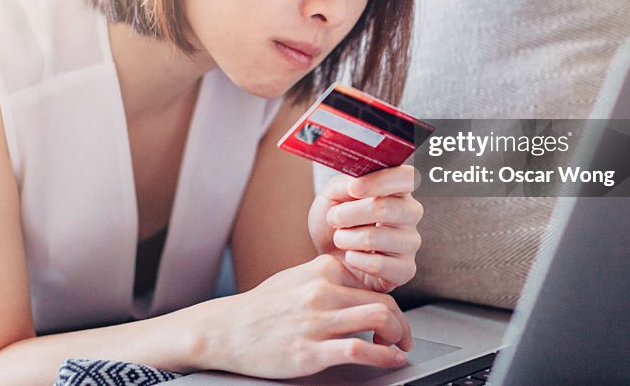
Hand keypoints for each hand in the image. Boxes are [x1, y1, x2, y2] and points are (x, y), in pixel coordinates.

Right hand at [198, 254, 412, 378]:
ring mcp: (316, 321)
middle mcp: (321, 291)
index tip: (394, 318)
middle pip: (384, 302)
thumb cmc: (261, 307)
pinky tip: (391, 359)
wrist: (225, 330)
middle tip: (404, 337)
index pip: (373, 284)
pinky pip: (359, 349)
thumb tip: (357, 287)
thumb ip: (327, 278)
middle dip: (402, 323)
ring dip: (398, 337)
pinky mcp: (310, 351)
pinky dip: (384, 356)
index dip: (391, 304)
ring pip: (378, 319)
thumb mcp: (296, 279)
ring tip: (398, 348)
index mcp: (321, 270)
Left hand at [308, 164, 423, 292]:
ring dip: (346, 238)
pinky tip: (351, 256)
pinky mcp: (406, 269)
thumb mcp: (333, 194)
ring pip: (375, 238)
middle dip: (348, 214)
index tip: (353, 189)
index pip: (406, 177)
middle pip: (384, 208)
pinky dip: (354, 259)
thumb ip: (345, 183)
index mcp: (398, 188)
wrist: (329, 254)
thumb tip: (356, 183)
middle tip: (333, 218)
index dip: (380, 182)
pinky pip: (377, 265)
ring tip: (339, 238)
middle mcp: (410, 213)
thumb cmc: (337, 220)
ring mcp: (411, 242)